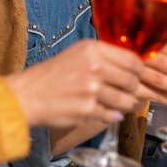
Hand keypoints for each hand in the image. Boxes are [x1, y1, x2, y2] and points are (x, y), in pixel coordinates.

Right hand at [4, 40, 140, 127]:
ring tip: (115, 104)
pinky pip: (112, 115)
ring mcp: (91, 89)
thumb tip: (135, 68)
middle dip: (133, 89)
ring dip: (124, 105)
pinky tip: (102, 112)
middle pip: (132, 80)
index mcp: (92, 49)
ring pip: (125, 100)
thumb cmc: (53, 75)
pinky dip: (111, 116)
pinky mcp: (87, 109)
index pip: (132, 59)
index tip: (135, 76)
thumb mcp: (77, 54)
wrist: (27, 94)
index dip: (138, 70)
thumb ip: (104, 57)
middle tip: (125, 92)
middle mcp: (94, 66)